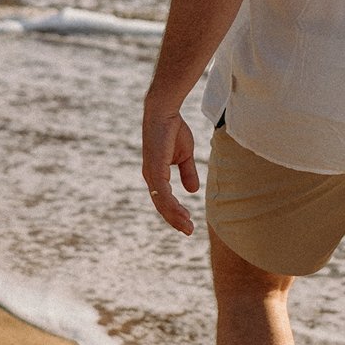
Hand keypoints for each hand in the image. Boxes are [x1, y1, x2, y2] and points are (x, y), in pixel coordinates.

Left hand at [142, 104, 199, 234]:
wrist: (164, 112)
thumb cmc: (172, 130)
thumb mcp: (184, 155)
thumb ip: (187, 173)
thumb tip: (192, 191)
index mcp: (156, 174)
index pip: (164, 199)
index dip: (175, 212)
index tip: (188, 222)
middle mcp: (151, 177)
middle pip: (162, 205)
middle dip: (175, 220)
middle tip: (188, 231)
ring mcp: (151, 173)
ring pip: (162, 202)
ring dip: (174, 216)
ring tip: (187, 226)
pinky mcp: (155, 168)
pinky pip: (163, 192)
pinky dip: (172, 204)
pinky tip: (181, 213)